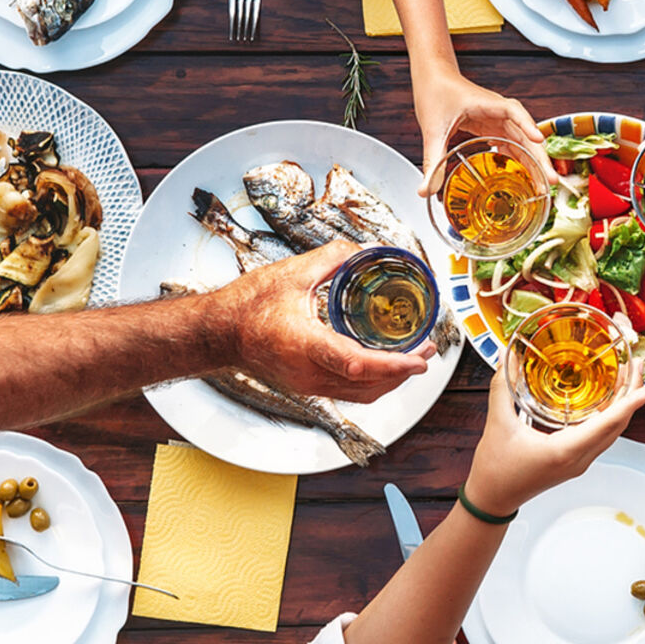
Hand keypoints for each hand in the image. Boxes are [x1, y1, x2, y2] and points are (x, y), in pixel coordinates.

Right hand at [212, 242, 431, 402]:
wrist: (217, 332)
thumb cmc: (246, 306)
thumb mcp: (293, 272)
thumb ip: (333, 258)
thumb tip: (365, 250)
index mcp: (305, 344)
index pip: (358, 363)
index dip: (394, 364)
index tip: (419, 358)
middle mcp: (309, 373)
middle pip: (369, 385)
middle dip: (404, 370)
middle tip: (427, 349)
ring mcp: (308, 385)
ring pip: (362, 393)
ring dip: (392, 379)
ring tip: (413, 357)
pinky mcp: (307, 387)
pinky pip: (350, 392)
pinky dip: (374, 382)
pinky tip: (384, 364)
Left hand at [414, 69, 551, 195]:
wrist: (433, 78)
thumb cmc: (436, 92)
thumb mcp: (433, 128)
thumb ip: (432, 160)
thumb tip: (426, 190)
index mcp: (488, 104)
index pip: (514, 112)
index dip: (527, 126)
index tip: (538, 141)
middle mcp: (499, 112)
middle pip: (527, 134)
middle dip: (539, 157)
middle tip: (550, 180)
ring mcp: (498, 120)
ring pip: (523, 142)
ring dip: (534, 162)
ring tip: (543, 185)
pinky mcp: (493, 127)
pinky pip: (512, 144)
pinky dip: (520, 159)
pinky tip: (524, 176)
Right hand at [463, 360, 644, 515]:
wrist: (492, 500)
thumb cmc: (495, 470)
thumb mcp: (498, 424)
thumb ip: (503, 388)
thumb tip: (508, 358)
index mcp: (565, 450)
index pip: (608, 422)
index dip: (632, 402)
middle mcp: (578, 458)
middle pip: (617, 425)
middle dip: (632, 394)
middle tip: (636, 364)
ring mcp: (579, 462)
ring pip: (612, 431)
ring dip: (623, 404)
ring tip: (627, 376)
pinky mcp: (575, 462)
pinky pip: (602, 436)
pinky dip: (610, 415)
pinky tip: (608, 399)